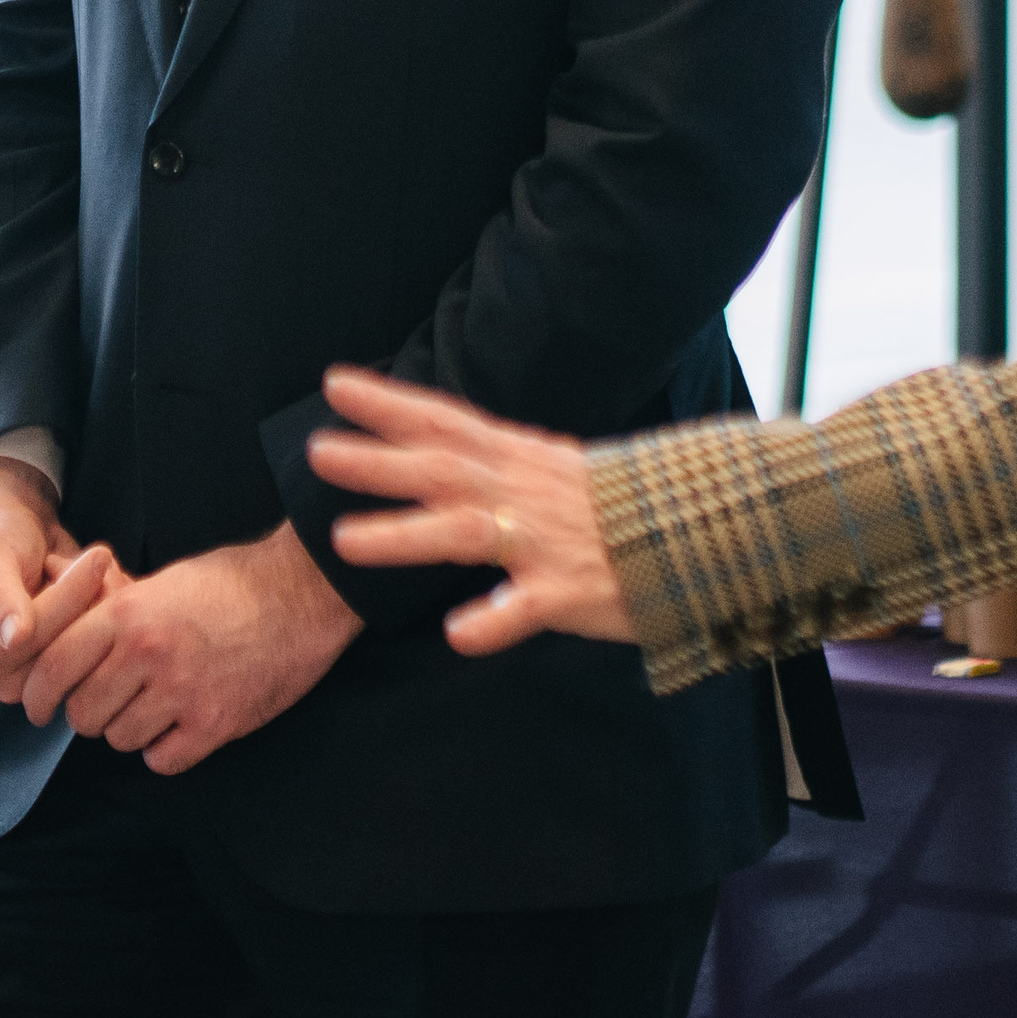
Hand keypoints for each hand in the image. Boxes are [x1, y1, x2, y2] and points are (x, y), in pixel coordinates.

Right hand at [0, 455, 106, 698]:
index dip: (63, 600)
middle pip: (61, 653)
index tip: (97, 557)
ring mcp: (38, 677)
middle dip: (86, 600)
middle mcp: (1, 677)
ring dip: (103, 603)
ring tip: (97, 566)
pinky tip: (106, 581)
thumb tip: (14, 638)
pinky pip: (106, 650)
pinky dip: (113, 610)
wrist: (17, 529)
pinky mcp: (68, 668)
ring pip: (90, 653)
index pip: (26, 641)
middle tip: (97, 558)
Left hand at [20, 523, 358, 775]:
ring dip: (127, 730)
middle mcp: (147, 654)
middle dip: (88, 712)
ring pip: (120, 739)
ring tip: (148, 707)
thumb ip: (113, 609)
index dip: (39, 692)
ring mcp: (182, 692)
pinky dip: (164, 750)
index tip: (38, 705)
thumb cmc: (229, 581)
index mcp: (127, 613)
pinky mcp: (216, 724)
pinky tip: (177, 727)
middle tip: (103, 703)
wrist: (300, 594)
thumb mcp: (161, 580)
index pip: (54, 666)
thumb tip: (66, 624)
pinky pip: (163, 760)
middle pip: (84, 712)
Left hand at [308, 367, 631, 653]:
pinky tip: (456, 633)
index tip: (333, 384)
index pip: (442, 419)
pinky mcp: (568, 592)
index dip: (388, 401)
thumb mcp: (549, 465)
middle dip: (376, 462)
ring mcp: (542, 541)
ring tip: (343, 542)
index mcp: (514, 458)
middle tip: (315, 453)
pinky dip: (492, 620)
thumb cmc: (616, 505)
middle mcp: (519, 492)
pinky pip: (525, 609)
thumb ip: (491, 457)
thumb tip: (432, 438)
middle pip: (439, 469)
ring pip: (464, 532)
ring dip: (402, 536)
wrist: (701, 532)